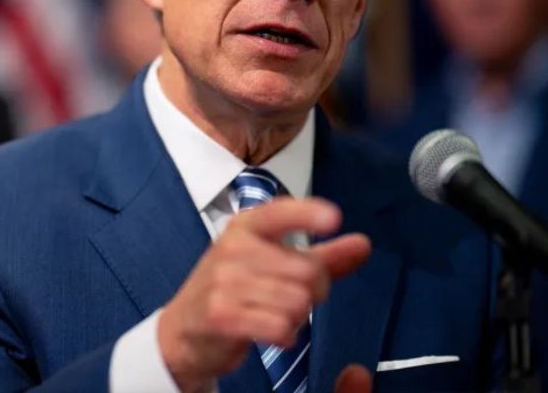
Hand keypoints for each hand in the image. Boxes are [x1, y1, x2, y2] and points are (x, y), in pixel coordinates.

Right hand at [156, 197, 371, 392]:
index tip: (333, 219)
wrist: (184, 329)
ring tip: (276, 315)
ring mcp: (223, 281)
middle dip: (314, 291)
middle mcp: (233, 248)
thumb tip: (363, 243)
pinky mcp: (221, 314)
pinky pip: (279, 326)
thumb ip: (323, 256)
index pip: (279, 212)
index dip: (308, 214)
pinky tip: (271, 333)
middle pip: (307, 270)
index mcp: (246, 227)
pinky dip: (285, 335)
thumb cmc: (234, 290)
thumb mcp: (274, 264)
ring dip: (297, 317)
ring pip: (297, 301)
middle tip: (292, 298)